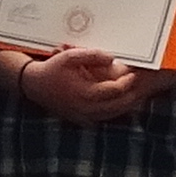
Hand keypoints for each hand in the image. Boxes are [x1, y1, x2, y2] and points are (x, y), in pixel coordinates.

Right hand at [18, 43, 152, 125]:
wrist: (35, 86)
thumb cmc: (52, 69)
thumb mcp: (70, 57)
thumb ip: (92, 55)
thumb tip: (112, 58)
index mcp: (83, 93)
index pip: (114, 91)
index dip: (126, 82)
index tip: (133, 73)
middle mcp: (85, 109)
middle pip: (117, 106)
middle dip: (131, 95)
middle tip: (140, 85)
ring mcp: (83, 117)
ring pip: (112, 115)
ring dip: (125, 105)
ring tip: (135, 93)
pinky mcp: (81, 121)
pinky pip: (104, 118)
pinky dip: (114, 111)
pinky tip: (120, 102)